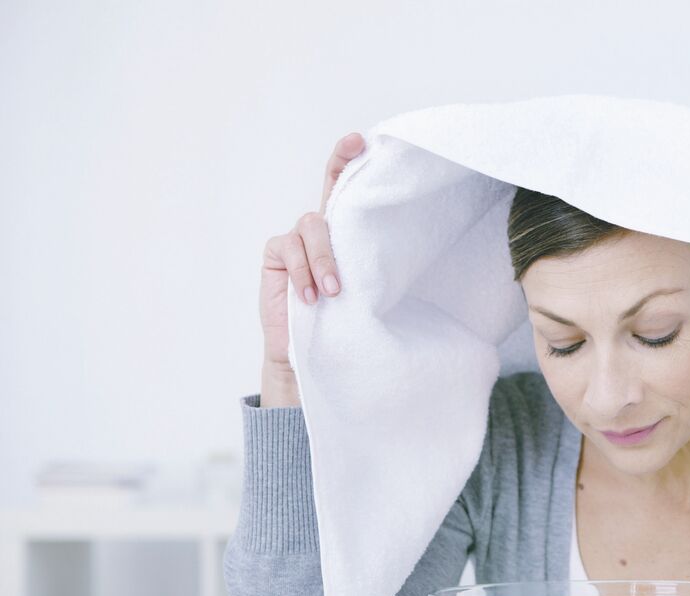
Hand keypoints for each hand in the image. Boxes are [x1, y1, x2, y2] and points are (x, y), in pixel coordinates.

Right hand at [259, 132, 363, 370]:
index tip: (363, 139)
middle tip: (354, 146)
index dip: (350, 160)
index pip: (348, 189)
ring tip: (332, 292)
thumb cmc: (342, 320)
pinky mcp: (275, 254)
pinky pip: (289, 251)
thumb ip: (367, 263)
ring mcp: (295, 239)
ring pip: (313, 227)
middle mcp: (321, 228)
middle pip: (329, 187)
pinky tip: (309, 298)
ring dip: (324, 259)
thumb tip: (406, 246)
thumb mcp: (363, 288)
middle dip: (341, 162)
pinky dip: (301, 273)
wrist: (309, 352)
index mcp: (346, 232)